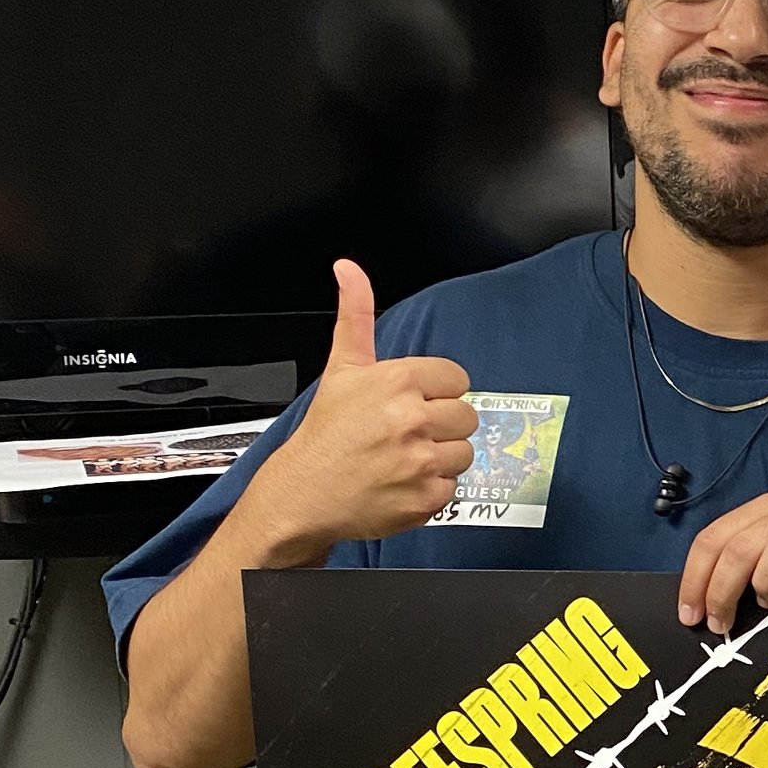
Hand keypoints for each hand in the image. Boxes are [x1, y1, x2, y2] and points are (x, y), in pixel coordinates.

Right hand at [243, 261, 478, 550]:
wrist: (301, 495)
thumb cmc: (323, 435)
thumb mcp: (341, 368)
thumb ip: (355, 315)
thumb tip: (349, 269)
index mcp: (397, 382)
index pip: (456, 379)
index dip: (436, 392)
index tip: (413, 404)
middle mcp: (412, 419)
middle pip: (466, 416)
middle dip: (440, 425)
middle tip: (405, 434)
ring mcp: (421, 461)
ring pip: (464, 452)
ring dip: (439, 457)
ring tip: (404, 459)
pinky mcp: (426, 498)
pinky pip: (452, 487)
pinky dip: (431, 488)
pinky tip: (403, 482)